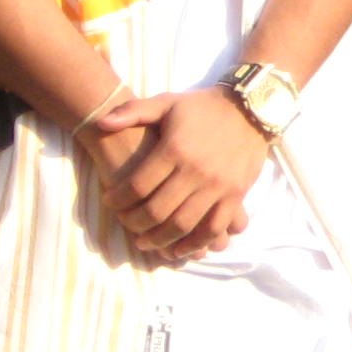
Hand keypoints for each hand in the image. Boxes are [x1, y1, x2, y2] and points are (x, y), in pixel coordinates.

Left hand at [86, 89, 266, 260]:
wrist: (250, 110)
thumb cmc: (202, 108)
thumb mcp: (166, 102)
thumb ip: (132, 111)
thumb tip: (101, 122)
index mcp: (175, 149)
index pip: (138, 185)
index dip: (119, 198)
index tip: (109, 201)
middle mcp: (196, 171)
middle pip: (158, 210)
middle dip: (135, 223)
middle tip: (126, 225)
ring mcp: (218, 186)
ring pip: (183, 225)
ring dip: (161, 240)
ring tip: (147, 243)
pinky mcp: (236, 196)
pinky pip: (214, 228)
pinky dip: (195, 243)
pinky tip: (180, 249)